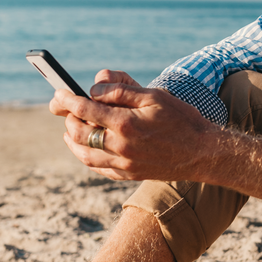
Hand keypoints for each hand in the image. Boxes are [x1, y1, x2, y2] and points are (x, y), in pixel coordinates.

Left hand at [48, 74, 216, 182]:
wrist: (203, 153)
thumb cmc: (181, 118)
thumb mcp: (153, 96)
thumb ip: (121, 89)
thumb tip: (94, 87)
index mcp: (125, 123)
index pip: (84, 109)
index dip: (67, 100)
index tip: (58, 93)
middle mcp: (120, 145)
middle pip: (79, 132)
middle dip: (67, 118)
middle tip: (63, 108)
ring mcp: (124, 163)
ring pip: (84, 154)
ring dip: (72, 140)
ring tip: (70, 128)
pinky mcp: (129, 174)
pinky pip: (98, 168)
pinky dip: (86, 156)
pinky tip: (86, 147)